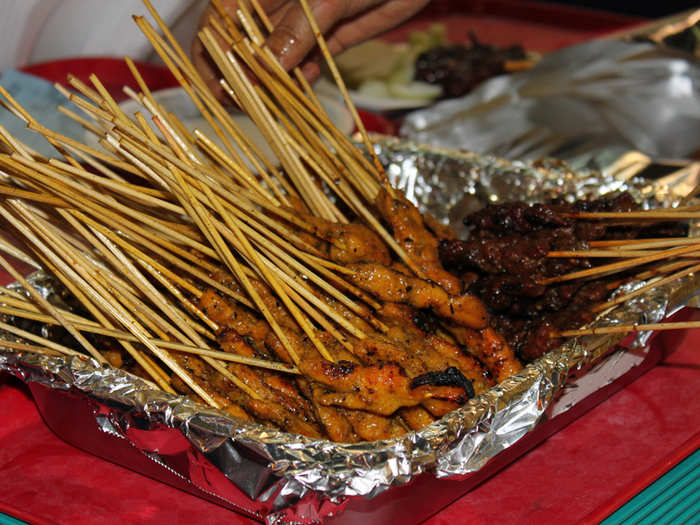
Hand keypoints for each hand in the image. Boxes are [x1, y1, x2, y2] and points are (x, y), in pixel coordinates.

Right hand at [192, 0, 430, 98]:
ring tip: (274, 108)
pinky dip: (302, 79)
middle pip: (242, 46)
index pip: (219, 22)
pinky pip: (303, 64)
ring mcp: (298, 23)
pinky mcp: (324, 37)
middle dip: (243, 78)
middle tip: (250, 107)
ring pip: (273, 60)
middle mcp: (273, 5)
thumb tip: (265, 67)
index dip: (213, 57)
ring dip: (272, 86)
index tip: (220, 90)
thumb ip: (294, 30)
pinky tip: (304, 87)